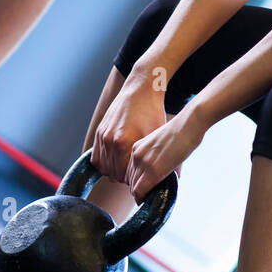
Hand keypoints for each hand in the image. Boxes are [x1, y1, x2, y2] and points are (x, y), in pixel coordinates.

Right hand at [92, 72, 168, 186]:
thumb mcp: (159, 136)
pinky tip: (116, 161)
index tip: (142, 176)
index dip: (134, 180)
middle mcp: (110, 140)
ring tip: (127, 167)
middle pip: (113, 174)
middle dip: (124, 176)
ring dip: (114, 171)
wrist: (140, 91)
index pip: (124, 176)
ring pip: (103, 168)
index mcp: (124, 143)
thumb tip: (175, 180)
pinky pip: (96, 158)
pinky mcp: (99, 132)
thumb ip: (164, 157)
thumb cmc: (153, 113)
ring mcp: (102, 136)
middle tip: (136, 172)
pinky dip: (104, 163)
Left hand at [126, 108, 203, 201]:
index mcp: (137, 147)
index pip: (130, 171)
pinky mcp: (152, 171)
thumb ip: (157, 157)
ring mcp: (143, 163)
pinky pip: (139, 191)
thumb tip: (162, 174)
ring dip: (142, 194)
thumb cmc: (183, 131)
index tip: (148, 186)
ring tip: (152, 196)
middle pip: (130, 180)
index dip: (138, 181)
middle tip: (150, 194)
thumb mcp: (163, 144)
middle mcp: (136, 154)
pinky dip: (142, 198)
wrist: (189, 123)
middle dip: (139, 189)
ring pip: (133, 187)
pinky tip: (149, 199)